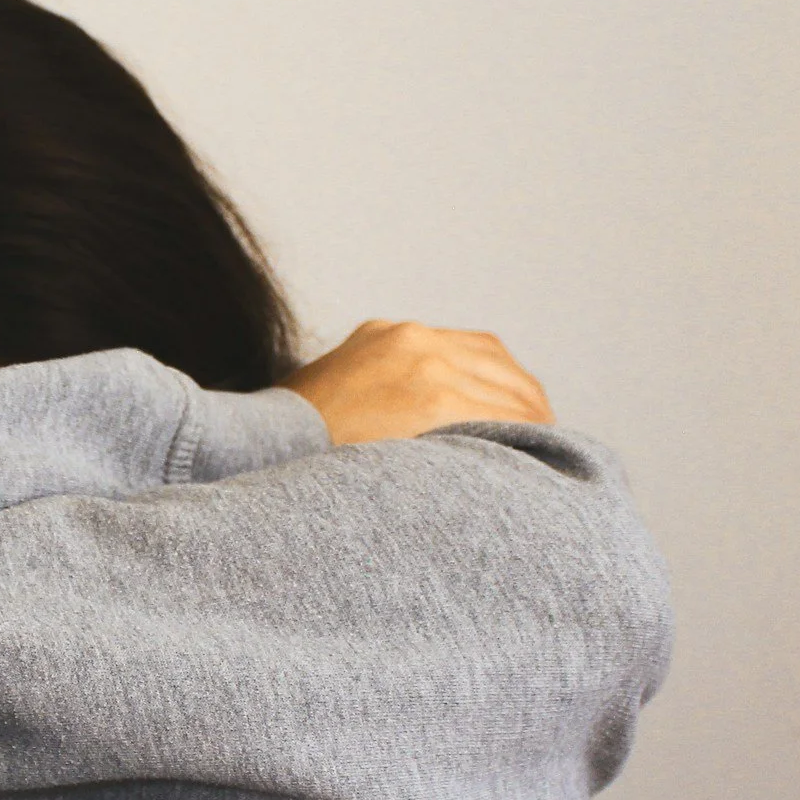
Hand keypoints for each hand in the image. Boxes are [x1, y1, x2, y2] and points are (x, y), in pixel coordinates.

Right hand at [279, 320, 553, 445]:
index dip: (502, 383)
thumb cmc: (287, 446)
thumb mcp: (329, 399)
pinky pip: (498, 415)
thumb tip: (401, 432)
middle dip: (525, 402)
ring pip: (507, 389)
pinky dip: (522, 436)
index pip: (470, 349)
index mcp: (387, 337)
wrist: (254, 449)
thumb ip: (373, 398)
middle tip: (544, 438)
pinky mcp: (430, 397)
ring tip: (545, 454)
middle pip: (497, 364)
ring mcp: (423, 364)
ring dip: (530, 421)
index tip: (518, 413)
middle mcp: (409, 339)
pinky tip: (530, 462)